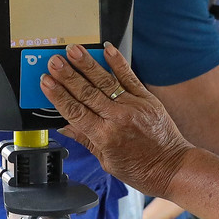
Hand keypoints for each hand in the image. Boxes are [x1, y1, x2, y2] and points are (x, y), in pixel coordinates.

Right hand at [40, 43, 193, 197]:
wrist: (173, 168)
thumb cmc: (140, 169)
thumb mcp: (106, 161)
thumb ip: (85, 139)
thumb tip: (64, 125)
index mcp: (104, 137)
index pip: (75, 111)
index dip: (58, 95)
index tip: (45, 82)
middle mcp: (118, 118)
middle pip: (87, 93)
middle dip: (67, 75)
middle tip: (53, 61)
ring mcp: (133, 106)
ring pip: (105, 81)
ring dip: (87, 64)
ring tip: (73, 50)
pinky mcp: (147, 98)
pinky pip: (129, 77)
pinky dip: (117, 63)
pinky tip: (106, 49)